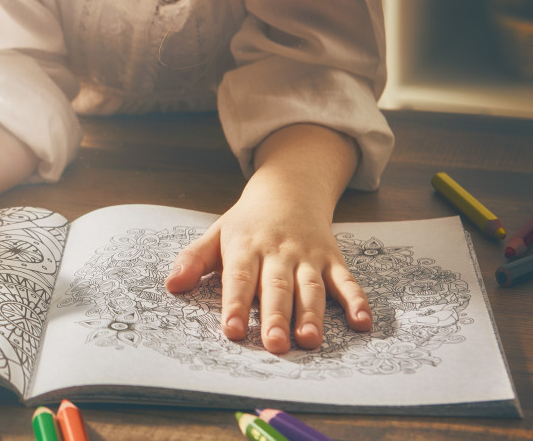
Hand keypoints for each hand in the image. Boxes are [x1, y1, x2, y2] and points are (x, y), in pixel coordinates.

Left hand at [165, 193, 371, 353]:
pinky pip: (346, 280)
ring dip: (312, 314)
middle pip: (277, 287)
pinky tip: (362, 323)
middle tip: (274, 345)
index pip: (239, 278)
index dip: (236, 304)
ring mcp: (308, 256)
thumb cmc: (248, 222)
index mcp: (246, 247)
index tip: (233, 330)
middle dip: (276, 317)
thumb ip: (194, 260)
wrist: (289, 188)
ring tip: (309, 340)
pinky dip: (356, 300)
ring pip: (311, 287)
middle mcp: (278, 252)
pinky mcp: (332, 259)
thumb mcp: (217, 234)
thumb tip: (170, 285)